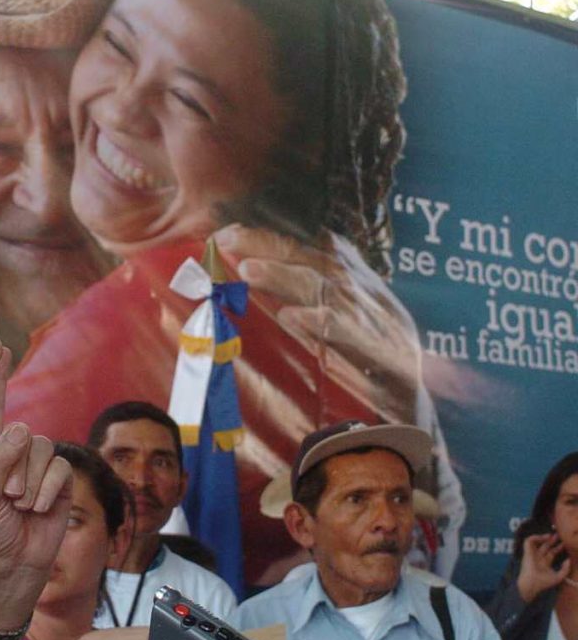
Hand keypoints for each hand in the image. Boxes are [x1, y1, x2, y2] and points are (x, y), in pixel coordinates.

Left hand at [0, 349, 72, 628]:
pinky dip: (48, 489)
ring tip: (21, 506)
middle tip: (7, 498)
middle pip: (24, 433)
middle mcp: (15, 453)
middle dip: (15, 468)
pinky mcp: (61, 480)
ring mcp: (39, 466)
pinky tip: (40, 508)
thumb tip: (23, 430)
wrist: (15, 565)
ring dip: (32, 482)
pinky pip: (61, 467)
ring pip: (44, 449)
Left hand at [214, 225, 422, 424]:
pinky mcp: (380, 350)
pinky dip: (318, 322)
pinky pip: (345, 332)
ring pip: (322, 287)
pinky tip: (291, 316)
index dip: (268, 238)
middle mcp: (362, 290)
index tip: (227, 235)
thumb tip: (259, 290)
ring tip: (247, 270)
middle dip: (266, 245)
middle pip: (308, 258)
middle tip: (225, 241)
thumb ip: (308, 301)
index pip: (305, 247)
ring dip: (283, 276)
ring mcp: (371, 318)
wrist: (415, 405)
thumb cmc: (372, 364)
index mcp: (353, 280)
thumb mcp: (343, 321)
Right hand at [517, 533, 570, 602]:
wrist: (532, 584)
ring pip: (536, 542)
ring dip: (543, 537)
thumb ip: (565, 569)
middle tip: (559, 534)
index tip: (565, 543)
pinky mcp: (527, 552)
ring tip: (550, 535)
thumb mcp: (559, 577)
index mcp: (545, 563)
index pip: (552, 552)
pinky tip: (542, 538)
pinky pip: (528, 541)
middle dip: (552, 540)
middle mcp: (538, 557)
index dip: (558, 547)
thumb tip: (569, 559)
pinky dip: (534, 537)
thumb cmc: (544, 582)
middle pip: (545, 546)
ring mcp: (532, 554)